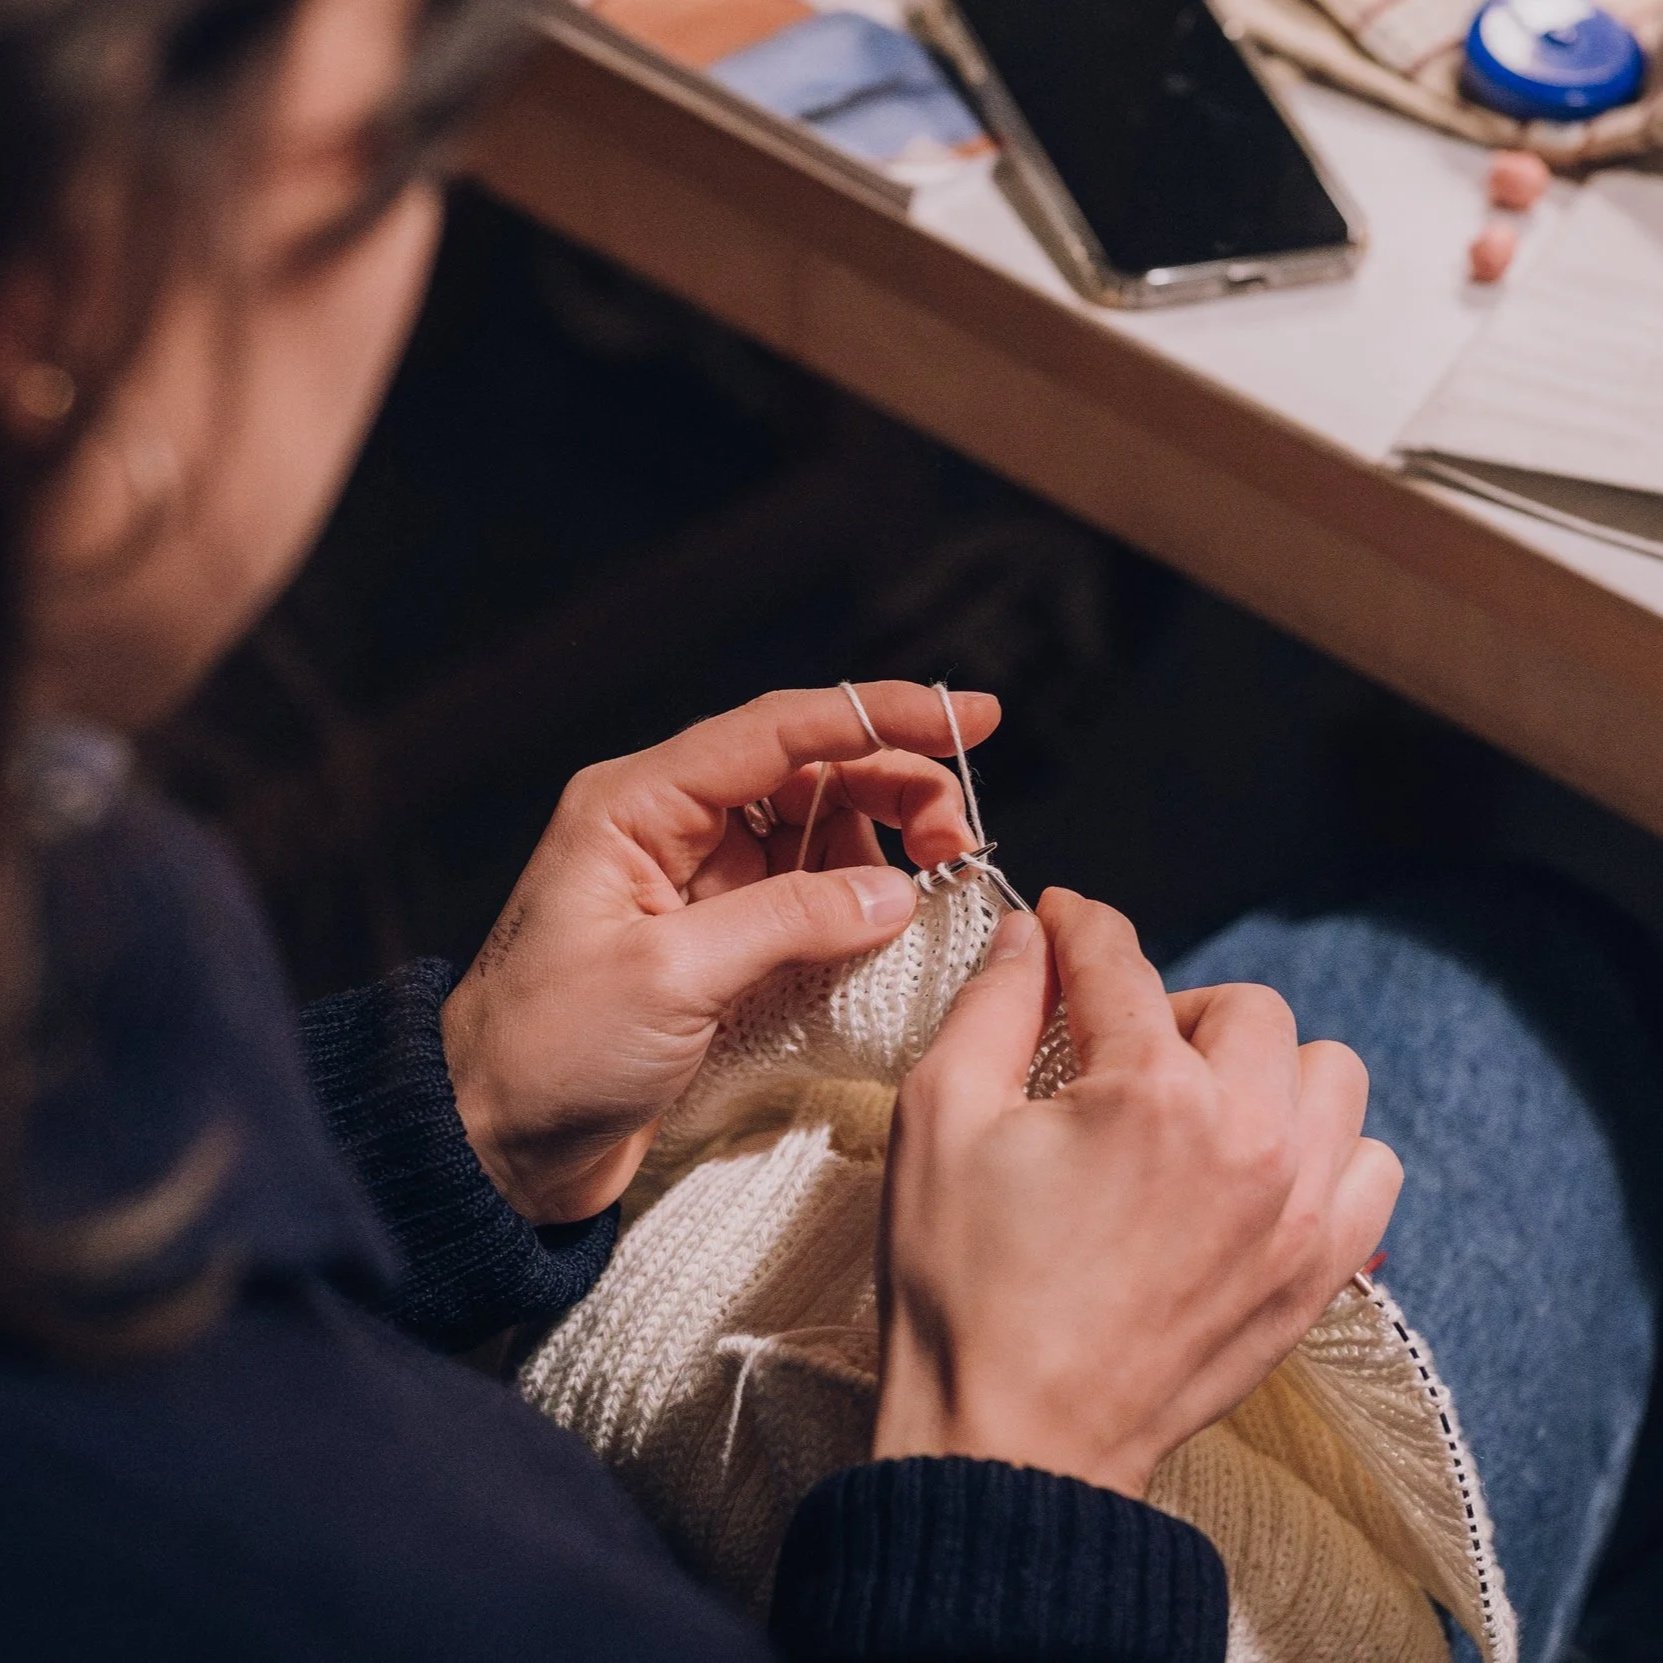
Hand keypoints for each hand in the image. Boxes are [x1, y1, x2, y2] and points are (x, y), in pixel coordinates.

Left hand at [441, 683, 1000, 1225]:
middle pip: (808, 775)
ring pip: (815, 834)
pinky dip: (856, 906)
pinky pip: (805, 901)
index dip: (879, 715)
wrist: (493, 1145)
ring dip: (882, 852)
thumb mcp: (671, 978)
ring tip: (931, 893)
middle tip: (958, 842)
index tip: (970, 715)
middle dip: (893, 791)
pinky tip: (893, 926)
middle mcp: (670, 828)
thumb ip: (788, 921)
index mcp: (639, 805)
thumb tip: (895, 893)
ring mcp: (696, 885)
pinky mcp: (715, 941)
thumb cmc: (549, 1052)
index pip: (778, 732)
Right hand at [874, 888, 1400, 1499]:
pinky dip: (1325, 1146)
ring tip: (1194, 1104)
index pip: (1120, 961)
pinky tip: (1256, 1167)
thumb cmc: (963, 1285)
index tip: (1057, 918)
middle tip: (1112, 1046)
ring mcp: (1297, 1210)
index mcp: (1148, 1093)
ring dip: (1262, 1066)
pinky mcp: (1317, 1273)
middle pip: (1243, 1006)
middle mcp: (1247, 1137)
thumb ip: (991, 1006)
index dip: (1076, 925)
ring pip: (1326, 1073)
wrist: (1013, 1441)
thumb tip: (1028, 936)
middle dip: (1172, 1005)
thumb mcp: (940, 1119)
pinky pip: (1370, 1166)